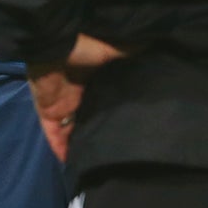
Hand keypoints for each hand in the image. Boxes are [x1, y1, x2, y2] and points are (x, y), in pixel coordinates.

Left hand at [25, 34, 129, 162]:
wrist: (56, 43)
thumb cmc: (87, 46)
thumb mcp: (117, 52)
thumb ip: (133, 58)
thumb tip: (160, 57)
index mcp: (95, 81)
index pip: (105, 103)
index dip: (114, 116)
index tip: (129, 131)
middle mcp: (78, 95)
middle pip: (89, 120)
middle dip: (98, 134)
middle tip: (114, 153)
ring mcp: (62, 105)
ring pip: (71, 132)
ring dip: (80, 146)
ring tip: (94, 164)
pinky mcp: (47, 111)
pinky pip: (52, 134)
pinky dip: (59, 148)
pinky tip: (71, 163)